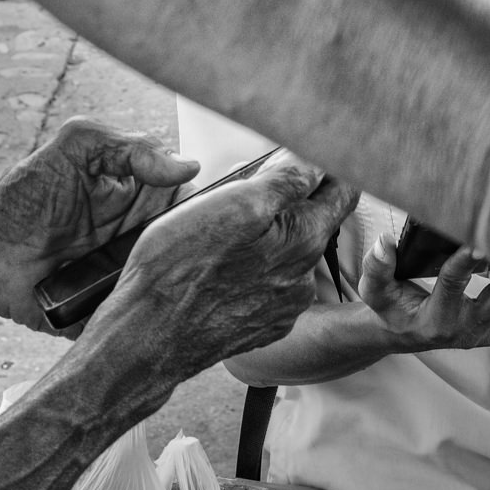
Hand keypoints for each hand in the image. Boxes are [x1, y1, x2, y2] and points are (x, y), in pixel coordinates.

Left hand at [0, 116, 199, 330]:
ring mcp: (132, 276)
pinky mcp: (115, 311)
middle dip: (206, 252)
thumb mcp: (75, 148)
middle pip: (195, 247)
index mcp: (143, 195)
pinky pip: (147, 318)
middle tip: (213, 254)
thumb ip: (130, 147)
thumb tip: (188, 166)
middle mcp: (145, 236)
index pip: (196, 201)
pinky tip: (168, 315)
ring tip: (197, 288)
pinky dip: (158, 319)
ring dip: (186, 286)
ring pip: (178, 284)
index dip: (213, 208)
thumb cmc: (24, 195)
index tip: (225, 214)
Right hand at [91, 154, 358, 381]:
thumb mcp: (234, 202)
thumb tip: (316, 162)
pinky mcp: (261, 327)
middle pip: (312, 220)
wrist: (146, 337)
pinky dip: (253, 265)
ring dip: (267, 232)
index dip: (325, 165)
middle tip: (242, 183)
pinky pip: (269, 283)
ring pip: (288, 252)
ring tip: (222, 227)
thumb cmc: (180, 265)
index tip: (298, 152)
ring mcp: (283, 308)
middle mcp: (304, 279)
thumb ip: (287, 179)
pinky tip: (220, 265)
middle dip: (286, 197)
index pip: (343, 192)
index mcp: (306, 241)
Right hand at [356, 234, 489, 351]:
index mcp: (435, 323)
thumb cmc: (390, 306)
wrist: (403, 331)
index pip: (454, 283)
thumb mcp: (374, 289)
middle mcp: (464, 332)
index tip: (475, 236)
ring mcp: (483, 335)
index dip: (465, 258)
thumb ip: (377, 266)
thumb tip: (386, 241)